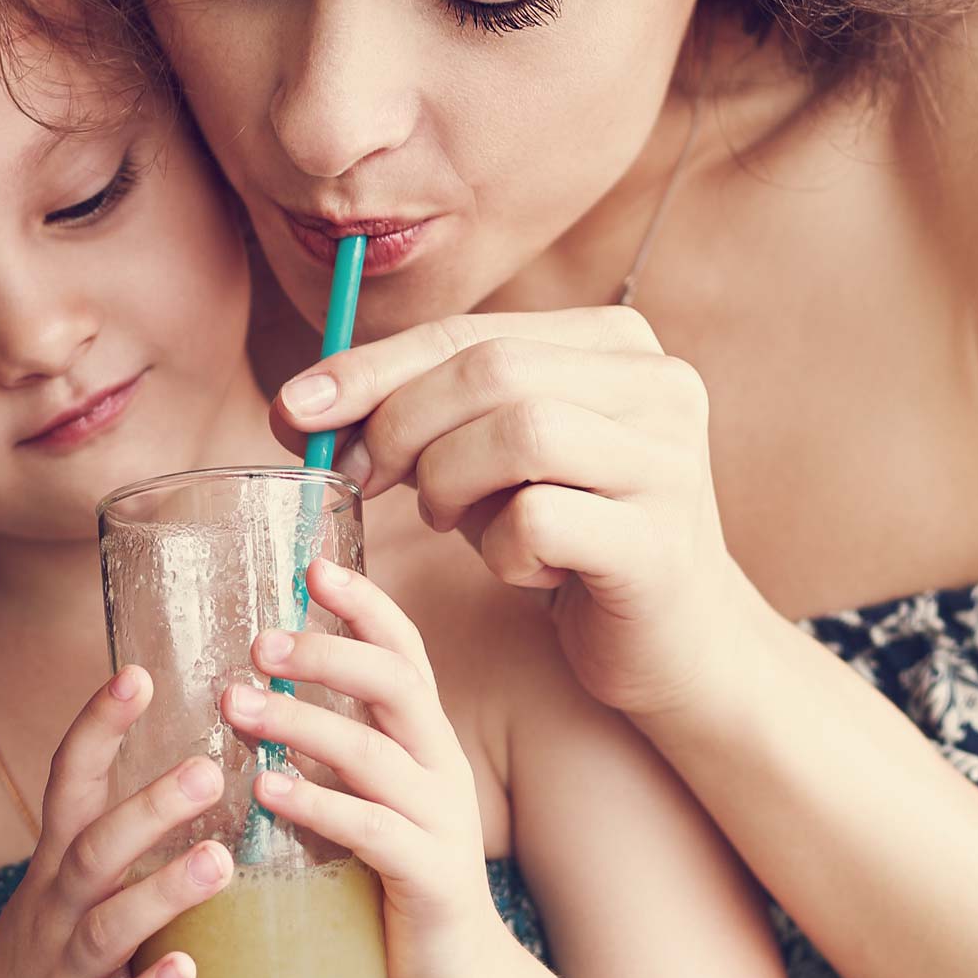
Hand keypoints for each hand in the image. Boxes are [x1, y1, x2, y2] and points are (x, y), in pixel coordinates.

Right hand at [0, 667, 230, 977]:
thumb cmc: (49, 939)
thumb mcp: (70, 874)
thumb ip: (124, 826)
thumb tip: (205, 755)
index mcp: (58, 858)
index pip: (69, 779)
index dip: (97, 725)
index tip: (136, 675)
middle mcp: (56, 904)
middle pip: (96, 848)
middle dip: (148, 808)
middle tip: (207, 772)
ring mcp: (64, 967)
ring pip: (108, 925)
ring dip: (162, 891)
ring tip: (218, 861)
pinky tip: (186, 970)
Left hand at [220, 558, 521, 977]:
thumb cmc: (390, 881)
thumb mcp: (365, 798)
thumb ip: (328, 748)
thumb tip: (251, 688)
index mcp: (424, 740)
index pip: (404, 651)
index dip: (364, 604)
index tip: (312, 565)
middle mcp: (441, 767)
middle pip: (396, 684)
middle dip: (328, 653)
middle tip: (259, 642)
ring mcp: (443, 822)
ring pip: (375, 752)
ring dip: (301, 722)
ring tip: (235, 707)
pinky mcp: (432, 878)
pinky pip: (374, 829)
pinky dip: (319, 803)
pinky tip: (267, 788)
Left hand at [272, 307, 754, 717]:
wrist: (682, 647)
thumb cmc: (571, 540)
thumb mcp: (500, 457)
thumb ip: (426, 412)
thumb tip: (299, 405)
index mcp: (617, 341)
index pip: (468, 331)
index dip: (372, 366)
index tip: (296, 409)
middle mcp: (660, 383)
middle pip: (491, 370)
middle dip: (401, 423)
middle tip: (361, 479)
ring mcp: (669, 461)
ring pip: (519, 432)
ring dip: (451, 482)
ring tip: (452, 522)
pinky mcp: (661, 544)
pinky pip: (541, 521)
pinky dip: (503, 550)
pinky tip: (522, 570)